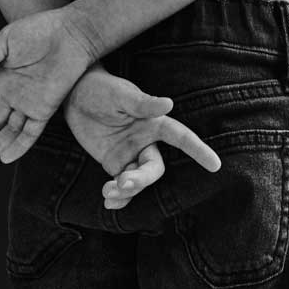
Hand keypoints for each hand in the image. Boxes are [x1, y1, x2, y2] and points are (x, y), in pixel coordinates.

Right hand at [0, 8, 95, 164]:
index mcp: (1, 76)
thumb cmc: (39, 31)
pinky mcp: (46, 109)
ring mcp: (29, 102)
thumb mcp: (6, 39)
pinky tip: (6, 157)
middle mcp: (13, 92)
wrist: (70, 35)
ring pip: (9, 130)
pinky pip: (31, 132)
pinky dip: (19, 146)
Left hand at [63, 65, 221, 207]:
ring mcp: (130, 154)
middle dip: (142, 180)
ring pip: (138, 181)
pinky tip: (108, 200)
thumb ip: (143, 103)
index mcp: (153, 122)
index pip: (181, 138)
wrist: (73, 95)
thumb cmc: (100, 88)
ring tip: (108, 192)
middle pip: (154, 169)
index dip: (199, 151)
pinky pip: (122, 185)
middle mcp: (145, 141)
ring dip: (127, 191)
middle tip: (122, 183)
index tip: (216, 165)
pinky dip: (118, 197)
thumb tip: (169, 103)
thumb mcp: (120, 94)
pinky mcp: (113, 163)